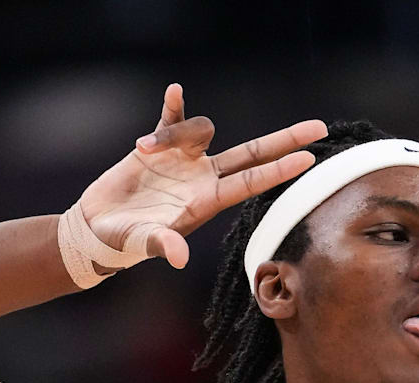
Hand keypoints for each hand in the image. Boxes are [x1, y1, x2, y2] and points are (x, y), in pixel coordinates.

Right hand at [78, 83, 327, 268]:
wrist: (99, 228)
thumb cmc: (124, 242)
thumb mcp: (143, 242)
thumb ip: (162, 244)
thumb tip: (179, 256)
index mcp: (207, 200)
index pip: (251, 181)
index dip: (279, 170)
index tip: (309, 159)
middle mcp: (204, 177)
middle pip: (253, 153)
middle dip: (285, 140)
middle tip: (319, 127)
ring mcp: (184, 160)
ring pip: (200, 129)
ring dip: (174, 131)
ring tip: (143, 149)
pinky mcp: (159, 146)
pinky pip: (172, 118)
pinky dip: (173, 106)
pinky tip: (175, 91)